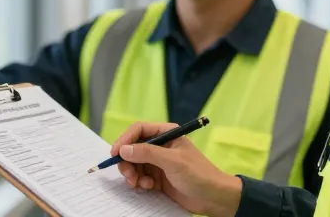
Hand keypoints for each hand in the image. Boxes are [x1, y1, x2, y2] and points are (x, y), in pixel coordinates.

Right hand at [111, 122, 242, 216]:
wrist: (214, 198)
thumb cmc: (199, 174)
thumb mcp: (173, 161)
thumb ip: (148, 153)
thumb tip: (124, 149)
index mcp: (167, 133)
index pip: (139, 130)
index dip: (125, 140)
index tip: (115, 153)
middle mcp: (160, 145)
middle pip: (133, 148)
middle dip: (127, 161)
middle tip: (128, 175)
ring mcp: (158, 162)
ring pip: (134, 164)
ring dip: (133, 174)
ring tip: (139, 184)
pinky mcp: (158, 177)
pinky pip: (140, 176)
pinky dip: (139, 182)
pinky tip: (148, 187)